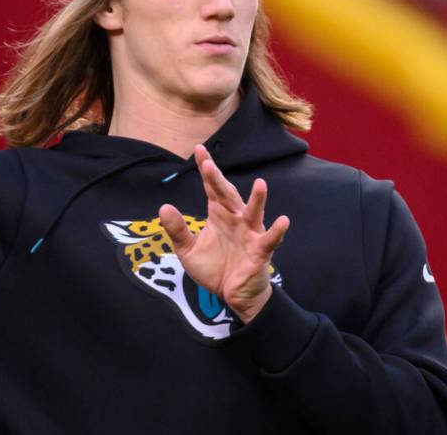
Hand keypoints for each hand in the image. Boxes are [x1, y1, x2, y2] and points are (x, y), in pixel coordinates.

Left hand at [159, 144, 288, 322]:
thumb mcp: (188, 250)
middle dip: (218, 180)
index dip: (206, 169)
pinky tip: (283, 221)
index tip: (199, 150)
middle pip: (227, 195)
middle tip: (208, 164)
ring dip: (257, 200)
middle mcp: (236, 218)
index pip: (211, 187)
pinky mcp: (260, 251)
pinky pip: (269, 240)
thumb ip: (177, 230)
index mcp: (219, 214)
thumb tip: (163, 207)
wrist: (232, 295)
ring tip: (260, 184)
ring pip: (254, 212)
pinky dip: (277, 231)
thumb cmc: (214, 268)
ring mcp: (250, 233)